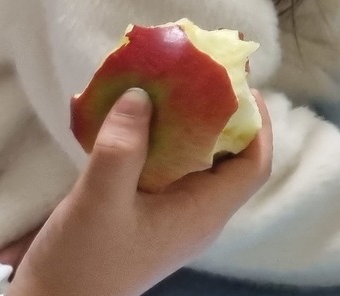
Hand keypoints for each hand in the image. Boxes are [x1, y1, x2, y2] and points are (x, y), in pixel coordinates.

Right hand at [8, 89, 272, 295]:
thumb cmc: (81, 264)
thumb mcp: (99, 202)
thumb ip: (122, 147)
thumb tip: (143, 93)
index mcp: (204, 213)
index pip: (255, 164)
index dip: (257, 122)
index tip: (239, 84)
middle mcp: (197, 215)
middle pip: (228, 157)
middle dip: (220, 115)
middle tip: (198, 75)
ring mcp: (173, 218)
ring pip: (194, 162)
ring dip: (185, 126)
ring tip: (165, 88)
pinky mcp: (146, 218)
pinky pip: (165, 171)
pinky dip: (157, 144)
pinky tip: (132, 123)